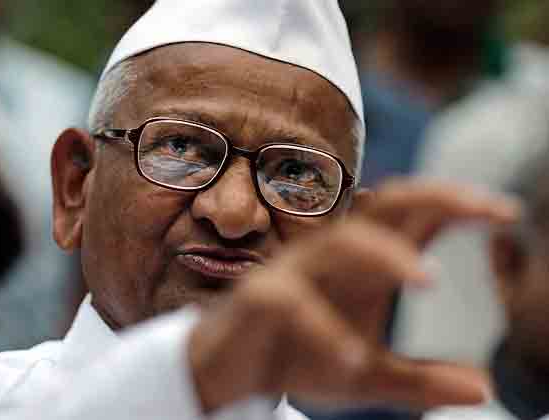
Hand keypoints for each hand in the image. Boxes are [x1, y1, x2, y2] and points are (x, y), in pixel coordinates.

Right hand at [188, 179, 518, 412]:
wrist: (234, 370)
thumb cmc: (300, 356)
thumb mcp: (369, 375)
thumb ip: (421, 379)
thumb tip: (483, 389)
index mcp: (362, 263)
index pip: (412, 214)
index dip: (457, 202)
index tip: (506, 212)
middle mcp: (331, 255)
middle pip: (384, 205)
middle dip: (434, 196)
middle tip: (485, 208)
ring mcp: (295, 272)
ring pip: (339, 242)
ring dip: (384, 253)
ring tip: (427, 279)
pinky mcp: (260, 299)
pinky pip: (292, 303)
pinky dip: (324, 330)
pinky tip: (351, 358)